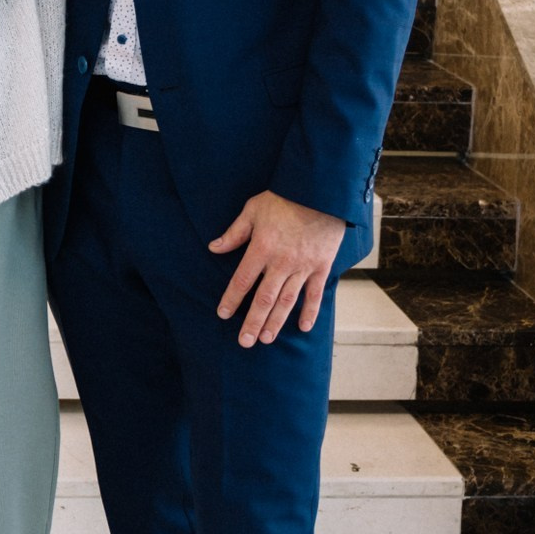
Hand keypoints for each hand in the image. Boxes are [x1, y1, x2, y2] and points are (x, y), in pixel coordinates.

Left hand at [209, 191, 345, 347]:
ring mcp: (303, 267)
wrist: (320, 191)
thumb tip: (213, 248)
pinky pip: (315, 294)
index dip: (231, 299)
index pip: (242, 280)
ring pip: (287, 301)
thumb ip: (234, 233)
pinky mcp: (321, 266)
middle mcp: (282, 262)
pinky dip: (310, 312)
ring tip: (266, 339)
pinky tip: (304, 328)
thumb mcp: (253, 210)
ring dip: (276, 322)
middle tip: (244, 342)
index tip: (223, 314)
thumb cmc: (284, 198)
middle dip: (253, 322)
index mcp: (262, 248)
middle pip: (264, 299)